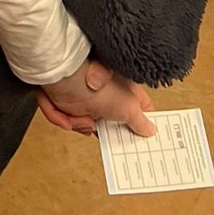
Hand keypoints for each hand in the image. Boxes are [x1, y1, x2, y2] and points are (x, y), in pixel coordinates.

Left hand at [39, 60, 155, 137]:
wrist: (62, 74)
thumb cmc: (97, 84)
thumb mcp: (128, 107)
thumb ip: (140, 121)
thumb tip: (151, 130)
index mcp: (125, 91)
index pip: (140, 111)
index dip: (141, 125)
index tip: (142, 140)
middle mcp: (106, 95)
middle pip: (112, 124)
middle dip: (104, 132)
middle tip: (106, 135)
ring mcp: (87, 100)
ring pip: (88, 126)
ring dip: (81, 125)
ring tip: (83, 119)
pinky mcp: (67, 103)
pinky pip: (67, 120)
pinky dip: (63, 118)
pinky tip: (66, 116)